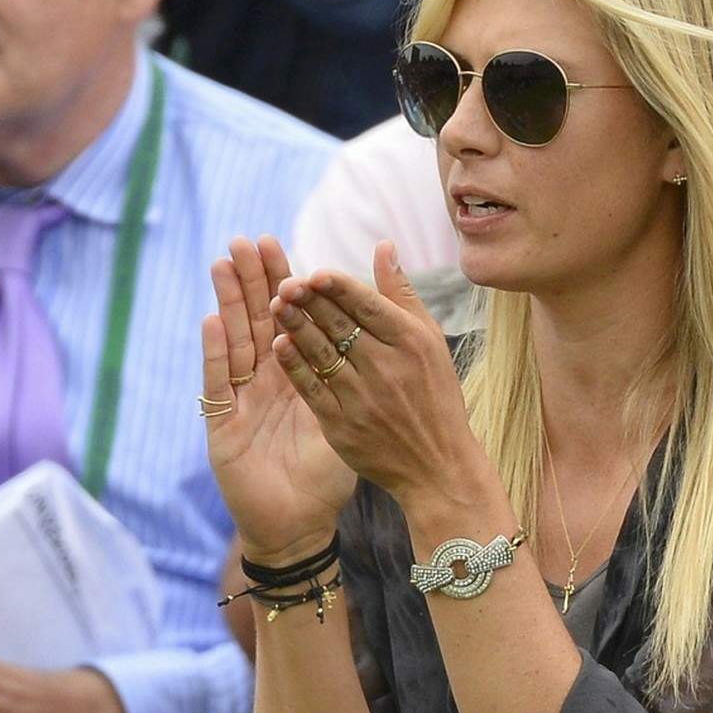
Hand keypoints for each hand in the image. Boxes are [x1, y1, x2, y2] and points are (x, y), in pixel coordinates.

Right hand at [203, 237, 356, 565]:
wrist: (298, 525)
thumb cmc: (322, 477)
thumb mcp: (346, 416)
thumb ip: (354, 370)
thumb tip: (374, 332)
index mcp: (291, 376)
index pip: (283, 319)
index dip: (278, 283)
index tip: (276, 243)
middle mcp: (260, 383)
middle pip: (253, 322)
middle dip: (249, 281)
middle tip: (245, 239)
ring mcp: (238, 401)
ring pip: (232, 343)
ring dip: (227, 304)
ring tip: (223, 264)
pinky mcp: (221, 426)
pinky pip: (219, 385)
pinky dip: (215, 355)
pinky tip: (212, 322)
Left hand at [267, 242, 497, 516]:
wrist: (438, 466)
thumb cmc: (435, 397)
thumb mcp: (430, 341)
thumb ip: (401, 294)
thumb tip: (383, 246)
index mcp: (411, 342)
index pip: (367, 305)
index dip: (338, 286)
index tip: (314, 272)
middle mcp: (387, 367)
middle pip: (340, 325)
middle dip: (310, 301)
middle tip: (283, 282)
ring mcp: (364, 398)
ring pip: (322, 353)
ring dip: (296, 326)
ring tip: (274, 304)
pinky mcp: (343, 426)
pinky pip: (312, 389)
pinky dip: (295, 366)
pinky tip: (278, 345)